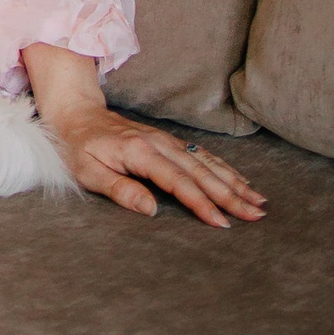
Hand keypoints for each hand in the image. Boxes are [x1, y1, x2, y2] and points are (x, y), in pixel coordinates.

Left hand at [23, 43, 264, 228]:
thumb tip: (152, 210)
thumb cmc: (77, 146)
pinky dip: (224, 168)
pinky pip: (201, 155)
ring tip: (258, 201)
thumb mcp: (86, 171)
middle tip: (257, 215)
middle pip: (201, 172)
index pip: (178, 182)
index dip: (201, 203)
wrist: (75, 112)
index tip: (222, 222)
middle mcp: (159, 144)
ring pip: (206, 162)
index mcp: (140, 152)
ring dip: (234, 182)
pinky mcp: (168, 141)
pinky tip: (239, 180)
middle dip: (231, 195)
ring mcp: (166, 140)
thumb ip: (119, 189)